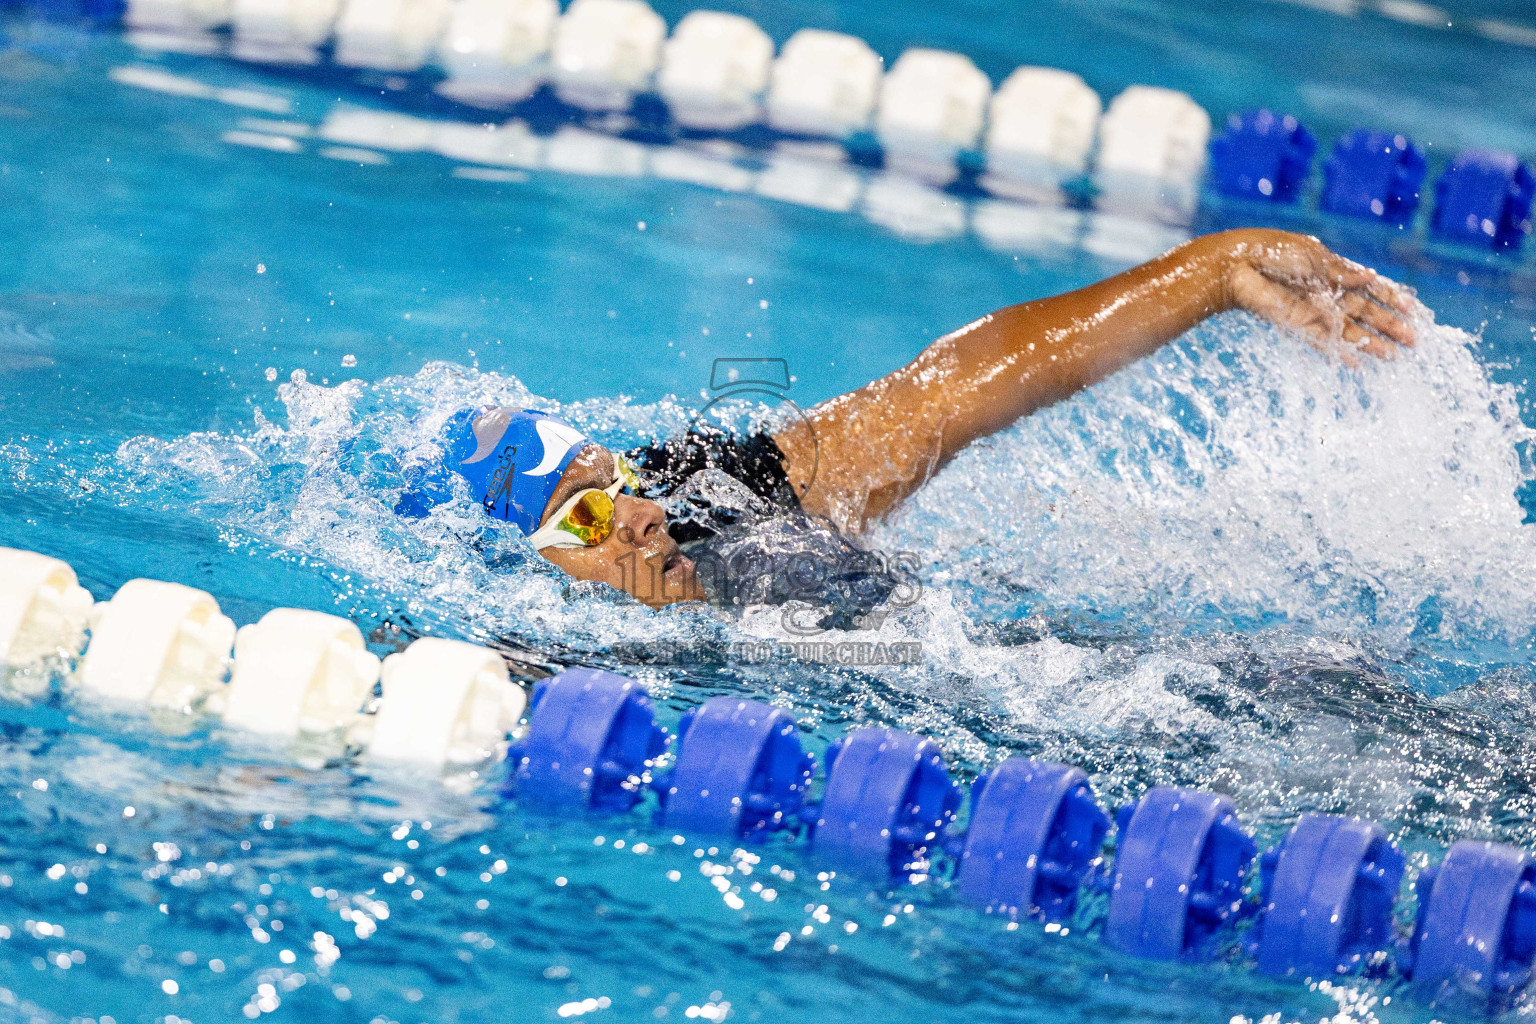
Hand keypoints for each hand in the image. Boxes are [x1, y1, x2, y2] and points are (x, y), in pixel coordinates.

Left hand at [1219, 229, 1415, 362]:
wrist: (1239, 265)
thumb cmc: (1276, 252)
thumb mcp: (1314, 257)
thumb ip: (1342, 272)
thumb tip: (1372, 277)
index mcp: (1335, 272)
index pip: (1370, 287)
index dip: (1392, 298)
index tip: (1413, 311)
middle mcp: (1328, 294)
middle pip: (1366, 314)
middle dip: (1390, 326)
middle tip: (1414, 342)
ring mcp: (1315, 312)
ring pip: (1351, 332)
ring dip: (1373, 344)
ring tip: (1394, 357)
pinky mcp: (1299, 326)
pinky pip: (1325, 344)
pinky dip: (1342, 354)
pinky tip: (1359, 365)